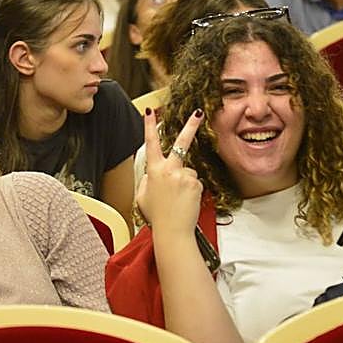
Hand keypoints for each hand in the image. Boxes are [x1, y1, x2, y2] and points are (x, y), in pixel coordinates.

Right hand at [138, 107, 203, 235]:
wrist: (173, 231)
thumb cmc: (156, 216)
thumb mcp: (142, 196)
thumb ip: (148, 180)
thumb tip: (154, 173)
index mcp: (153, 170)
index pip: (150, 143)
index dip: (149, 126)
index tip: (149, 111)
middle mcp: (169, 169)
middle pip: (181, 142)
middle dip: (191, 125)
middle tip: (199, 112)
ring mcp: (184, 176)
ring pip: (188, 171)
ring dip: (184, 182)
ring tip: (177, 199)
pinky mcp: (196, 184)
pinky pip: (194, 182)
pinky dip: (191, 191)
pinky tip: (185, 202)